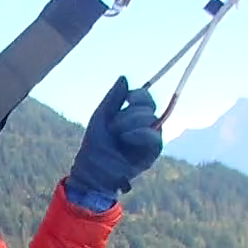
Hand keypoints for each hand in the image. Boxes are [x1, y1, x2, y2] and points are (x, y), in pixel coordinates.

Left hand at [66, 76, 161, 201]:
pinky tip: (127, 138)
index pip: (146, 98)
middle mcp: (144, 125)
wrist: (92, 169)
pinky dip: (140, 134)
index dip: (139, 95)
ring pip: (151, 119)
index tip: (127, 99)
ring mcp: (150, 139)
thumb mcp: (101, 116)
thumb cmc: (95, 144)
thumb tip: (124, 77)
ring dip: (131, 124)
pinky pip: (154, 137)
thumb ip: (113, 98)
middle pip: (149, 107)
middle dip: (129, 113)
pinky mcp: (152, 153)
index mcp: (133, 116)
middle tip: (113, 127)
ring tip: (117, 135)